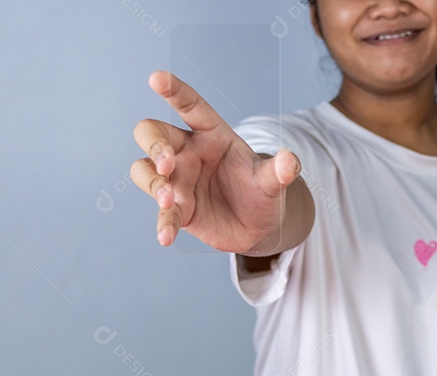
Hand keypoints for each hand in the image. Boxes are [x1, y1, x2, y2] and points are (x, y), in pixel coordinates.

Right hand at [130, 71, 301, 251]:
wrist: (258, 226)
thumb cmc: (261, 191)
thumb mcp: (273, 181)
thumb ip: (279, 171)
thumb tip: (291, 161)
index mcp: (211, 134)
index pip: (189, 105)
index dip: (174, 90)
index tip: (156, 78)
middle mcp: (188, 152)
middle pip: (152, 132)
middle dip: (154, 144)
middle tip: (169, 163)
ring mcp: (178, 180)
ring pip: (145, 169)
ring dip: (153, 182)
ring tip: (170, 200)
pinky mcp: (176, 209)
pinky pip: (161, 212)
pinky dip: (162, 223)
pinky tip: (166, 237)